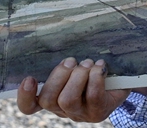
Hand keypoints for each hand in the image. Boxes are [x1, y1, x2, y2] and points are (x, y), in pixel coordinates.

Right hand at [16, 57, 130, 122]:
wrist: (120, 80)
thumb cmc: (90, 68)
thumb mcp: (74, 63)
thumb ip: (62, 57)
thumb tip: (51, 33)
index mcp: (51, 97)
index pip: (29, 106)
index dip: (25, 96)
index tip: (29, 79)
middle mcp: (62, 109)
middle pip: (47, 100)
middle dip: (58, 76)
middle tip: (71, 61)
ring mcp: (79, 113)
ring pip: (67, 100)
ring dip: (77, 77)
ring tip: (87, 63)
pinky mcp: (97, 113)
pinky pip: (93, 97)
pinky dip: (96, 78)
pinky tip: (101, 67)